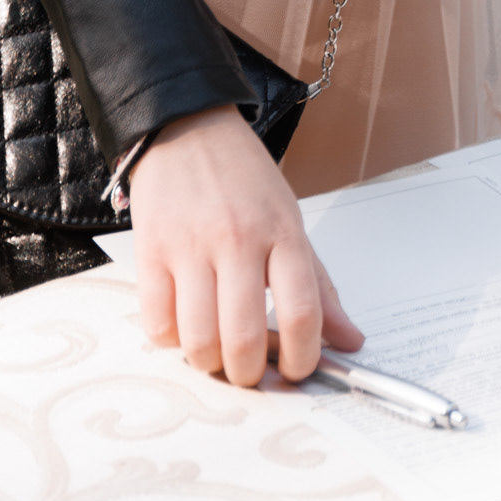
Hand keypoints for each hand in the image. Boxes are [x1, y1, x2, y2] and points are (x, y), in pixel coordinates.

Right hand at [130, 105, 363, 387]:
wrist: (185, 125)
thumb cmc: (241, 177)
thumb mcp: (290, 220)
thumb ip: (318, 286)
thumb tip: (350, 340)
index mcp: (281, 232)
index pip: (302, 312)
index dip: (303, 358)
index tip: (297, 370)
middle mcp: (237, 239)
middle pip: (243, 337)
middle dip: (249, 374)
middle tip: (250, 371)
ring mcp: (190, 245)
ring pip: (198, 339)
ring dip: (209, 362)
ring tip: (216, 352)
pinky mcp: (150, 249)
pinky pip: (157, 322)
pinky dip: (171, 340)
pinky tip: (183, 325)